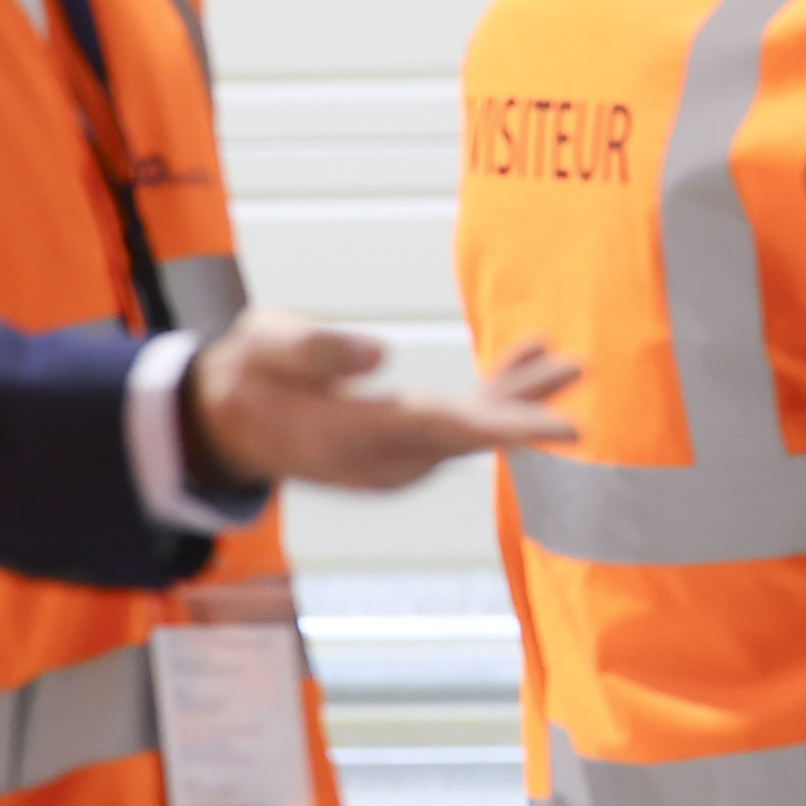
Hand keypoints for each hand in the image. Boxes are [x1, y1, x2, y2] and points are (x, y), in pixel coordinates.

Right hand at [183, 315, 583, 497]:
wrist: (228, 420)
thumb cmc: (248, 375)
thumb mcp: (265, 348)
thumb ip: (315, 352)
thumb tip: (378, 356)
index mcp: (348, 435)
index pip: (441, 430)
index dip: (505, 428)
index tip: (560, 431)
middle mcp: (381, 456)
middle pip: (467, 435)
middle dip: (525, 414)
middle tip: (578, 386)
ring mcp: (395, 455)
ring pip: (471, 426)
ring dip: (518, 395)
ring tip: (567, 361)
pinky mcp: (403, 442)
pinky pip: (460, 419)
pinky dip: (495, 390)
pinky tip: (529, 353)